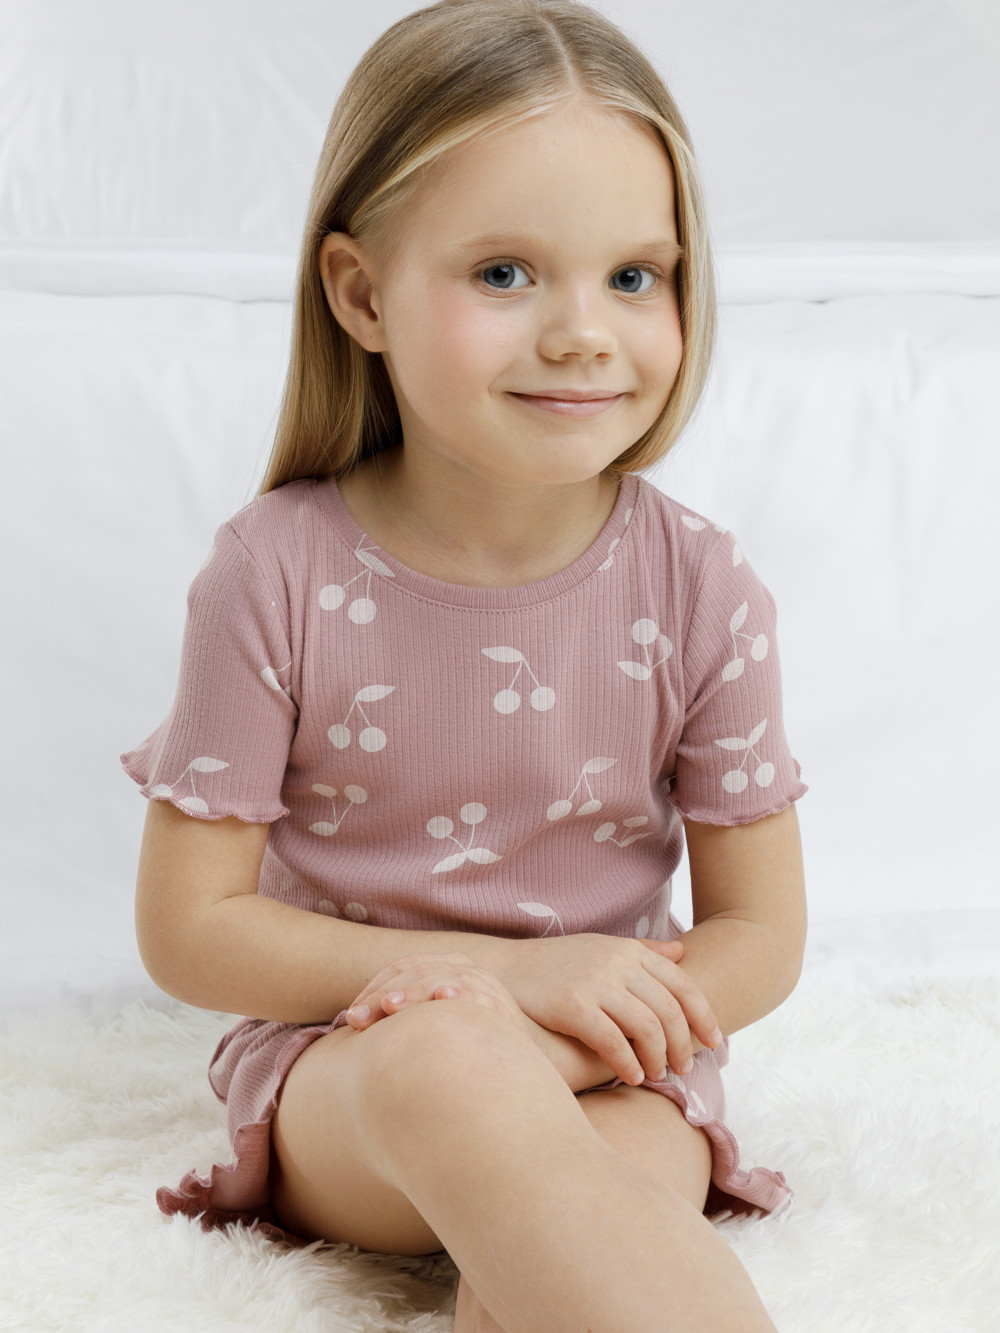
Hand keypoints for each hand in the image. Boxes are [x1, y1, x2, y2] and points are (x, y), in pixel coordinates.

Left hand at [346, 951, 528, 1034]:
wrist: (520, 1061)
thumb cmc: (467, 1043)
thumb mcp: (433, 1022)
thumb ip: (403, 1016)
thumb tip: (351, 1023)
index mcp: (443, 966)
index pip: (401, 968)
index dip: (372, 988)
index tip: (349, 1017)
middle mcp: (463, 969)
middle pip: (416, 972)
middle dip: (383, 994)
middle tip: (356, 1019)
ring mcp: (483, 984)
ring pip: (442, 979)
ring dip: (414, 992)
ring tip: (389, 1007)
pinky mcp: (501, 1006)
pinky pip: (479, 996)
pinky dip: (461, 995)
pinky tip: (444, 999)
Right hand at [496, 934, 722, 1086]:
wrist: (503, 970)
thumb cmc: (555, 964)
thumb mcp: (601, 948)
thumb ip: (643, 951)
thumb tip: (681, 952)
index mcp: (629, 950)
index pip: (682, 984)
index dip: (703, 1016)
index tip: (714, 1042)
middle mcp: (617, 963)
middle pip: (669, 1010)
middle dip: (682, 1045)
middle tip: (682, 1068)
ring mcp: (595, 983)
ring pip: (647, 1028)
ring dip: (657, 1058)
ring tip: (656, 1076)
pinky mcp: (572, 1005)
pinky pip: (613, 1041)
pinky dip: (628, 1063)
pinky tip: (632, 1077)